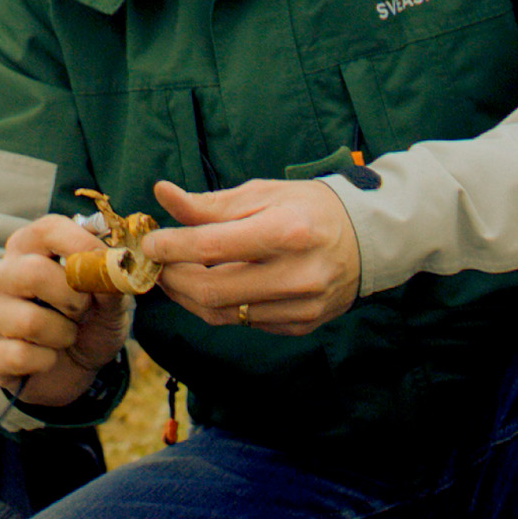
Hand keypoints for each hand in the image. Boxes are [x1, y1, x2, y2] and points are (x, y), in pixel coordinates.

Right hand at [0, 214, 131, 406]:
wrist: (72, 371)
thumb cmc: (88, 324)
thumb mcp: (110, 304)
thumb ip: (111, 285)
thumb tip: (115, 269)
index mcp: (31, 249)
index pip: (48, 230)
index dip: (80, 244)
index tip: (104, 264)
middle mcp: (2, 274)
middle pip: (33, 272)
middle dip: (72, 299)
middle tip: (82, 312)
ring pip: (30, 321)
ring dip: (62, 336)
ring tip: (64, 337)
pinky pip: (19, 356)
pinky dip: (45, 362)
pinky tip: (46, 359)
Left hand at [141, 179, 359, 335]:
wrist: (367, 238)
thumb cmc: (307, 208)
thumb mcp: (260, 194)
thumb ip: (208, 204)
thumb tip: (162, 194)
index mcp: (287, 232)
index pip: (211, 248)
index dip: (171, 247)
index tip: (151, 241)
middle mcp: (297, 275)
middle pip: (211, 290)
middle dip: (172, 278)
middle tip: (157, 263)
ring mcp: (302, 306)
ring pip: (222, 313)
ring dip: (188, 296)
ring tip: (176, 274)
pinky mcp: (302, 324)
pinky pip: (244, 322)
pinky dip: (219, 306)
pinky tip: (212, 286)